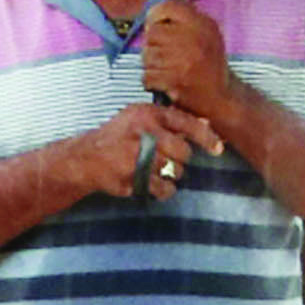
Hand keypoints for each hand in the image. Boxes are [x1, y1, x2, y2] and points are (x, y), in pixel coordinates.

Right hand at [75, 100, 227, 202]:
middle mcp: (143, 134)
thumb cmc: (118, 136)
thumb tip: (207, 123)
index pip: (185, 122)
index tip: (218, 148)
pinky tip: (155, 184)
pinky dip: (164, 189)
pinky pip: (164, 188)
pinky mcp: (133, 179)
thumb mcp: (140, 119)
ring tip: (153, 169)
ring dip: (170, 173)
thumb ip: (172, 121)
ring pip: (176, 171)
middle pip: (183, 152)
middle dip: (180, 158)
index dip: (206, 137)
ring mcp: (138, 158)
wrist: (86, 158)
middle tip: (166, 158)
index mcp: (147, 115)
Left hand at [137, 0, 236, 120]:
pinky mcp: (175, 81)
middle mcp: (196, 40)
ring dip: (151, 65)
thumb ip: (185, 20)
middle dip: (153, 45)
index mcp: (204, 25)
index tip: (154, 24)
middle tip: (162, 55)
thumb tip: (152, 14)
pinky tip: (163, 83)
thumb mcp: (207, 35)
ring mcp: (185, 60)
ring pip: (147, 55)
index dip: (156, 15)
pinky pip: (147, 75)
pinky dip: (151, 82)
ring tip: (165, 70)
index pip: (170, 6)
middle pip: (153, 32)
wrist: (222, 99)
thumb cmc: (210, 66)